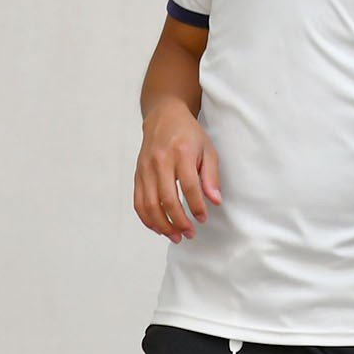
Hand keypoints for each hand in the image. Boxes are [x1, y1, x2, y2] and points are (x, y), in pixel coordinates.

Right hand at [134, 99, 221, 240]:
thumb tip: (215, 201)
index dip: (196, 207)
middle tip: (189, 234)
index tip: (203, 219)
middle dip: (179, 222)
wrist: (163, 117)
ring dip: (163, 225)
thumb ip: (211, 176)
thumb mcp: (207, 149)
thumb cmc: (188, 134)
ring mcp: (146, 169)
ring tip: (175, 236)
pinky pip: (138, 202)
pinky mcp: (138, 175)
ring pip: (150, 205)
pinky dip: (147, 219)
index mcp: (181, 153)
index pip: (189, 187)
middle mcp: (160, 161)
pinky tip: (158, 228)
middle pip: (168, 200)